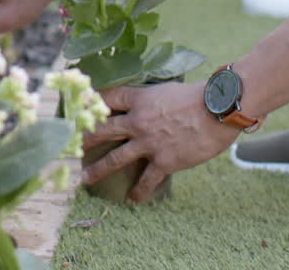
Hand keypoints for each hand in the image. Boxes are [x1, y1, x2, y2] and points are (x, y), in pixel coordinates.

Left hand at [81, 81, 240, 203]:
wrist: (217, 110)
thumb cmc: (198, 95)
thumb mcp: (168, 89)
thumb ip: (154, 99)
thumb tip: (152, 105)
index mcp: (139, 99)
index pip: (109, 97)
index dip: (93, 100)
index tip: (82, 105)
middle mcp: (138, 121)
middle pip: (103, 129)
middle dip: (85, 137)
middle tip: (71, 144)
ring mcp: (148, 143)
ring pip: (115, 158)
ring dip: (98, 169)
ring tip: (85, 178)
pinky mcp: (164, 161)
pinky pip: (146, 180)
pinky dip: (139, 191)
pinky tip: (133, 200)